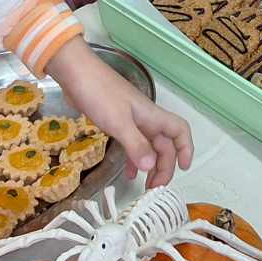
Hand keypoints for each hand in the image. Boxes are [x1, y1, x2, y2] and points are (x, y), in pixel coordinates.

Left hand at [48, 39, 191, 187]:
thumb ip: (136, 145)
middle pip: (165, 144)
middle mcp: (145, 118)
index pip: (180, 131)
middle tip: (154, 188)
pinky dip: (133, 158)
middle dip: (164, 166)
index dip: (186, 149)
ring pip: (148, 145)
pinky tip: (128, 173)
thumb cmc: (99, 93)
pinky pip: (131, 143)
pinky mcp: (115, 120)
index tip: (183, 169)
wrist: (75, 72)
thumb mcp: (118, 122)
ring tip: (144, 187)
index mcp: (151, 116)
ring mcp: (130, 119)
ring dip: (150, 165)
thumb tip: (151, 167)